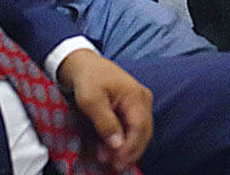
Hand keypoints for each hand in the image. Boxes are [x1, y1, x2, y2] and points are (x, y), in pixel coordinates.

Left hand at [56, 49, 153, 170]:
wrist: (85, 65)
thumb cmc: (88, 79)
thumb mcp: (91, 101)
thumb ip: (105, 122)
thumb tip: (117, 144)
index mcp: (135, 96)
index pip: (139, 128)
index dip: (130, 148)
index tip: (116, 162)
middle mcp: (143, 100)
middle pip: (144, 133)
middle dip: (129, 153)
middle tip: (112, 167)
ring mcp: (140, 104)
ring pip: (140, 133)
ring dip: (127, 149)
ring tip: (108, 160)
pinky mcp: (134, 108)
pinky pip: (134, 128)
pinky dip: (124, 141)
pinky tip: (110, 149)